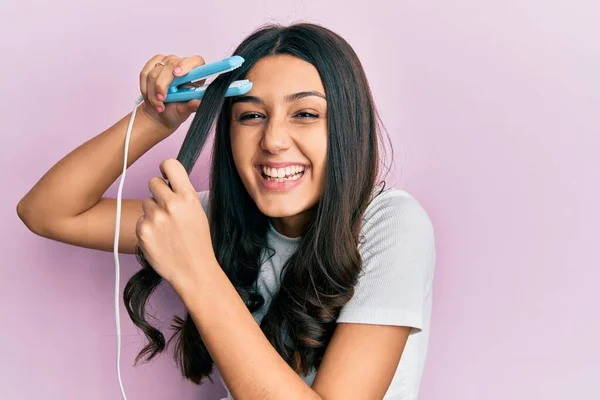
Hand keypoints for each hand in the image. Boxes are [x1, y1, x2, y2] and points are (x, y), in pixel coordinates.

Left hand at [135, 158, 214, 292]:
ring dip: (153, 212)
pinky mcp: (142, 231)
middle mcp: (171, 204)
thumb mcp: (198, 212)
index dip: (165, 169)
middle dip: (158, 193)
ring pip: (145, 202)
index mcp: (188, 196)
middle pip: (153, 182)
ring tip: (166, 229)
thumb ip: (183, 195)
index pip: (169, 164)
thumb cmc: (198, 242)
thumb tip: (168, 181)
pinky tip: (159, 239)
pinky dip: (147, 228)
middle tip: (167, 209)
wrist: (193, 270)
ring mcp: (155, 217)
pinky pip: (140, 220)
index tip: (166, 177)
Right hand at [139, 54, 206, 131]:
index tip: (177, 74)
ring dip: (153, 91)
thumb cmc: (175, 110)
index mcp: (195, 75)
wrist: (160, 113)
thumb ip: (191, 106)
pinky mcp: (153, 64)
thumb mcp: (184, 111)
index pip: (196, 61)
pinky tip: (150, 97)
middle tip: (161, 99)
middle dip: (162, 84)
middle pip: (171, 64)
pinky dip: (145, 88)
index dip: (186, 65)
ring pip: (155, 72)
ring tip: (157, 103)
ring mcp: (167, 62)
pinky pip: (145, 74)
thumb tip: (198, 103)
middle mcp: (182, 65)